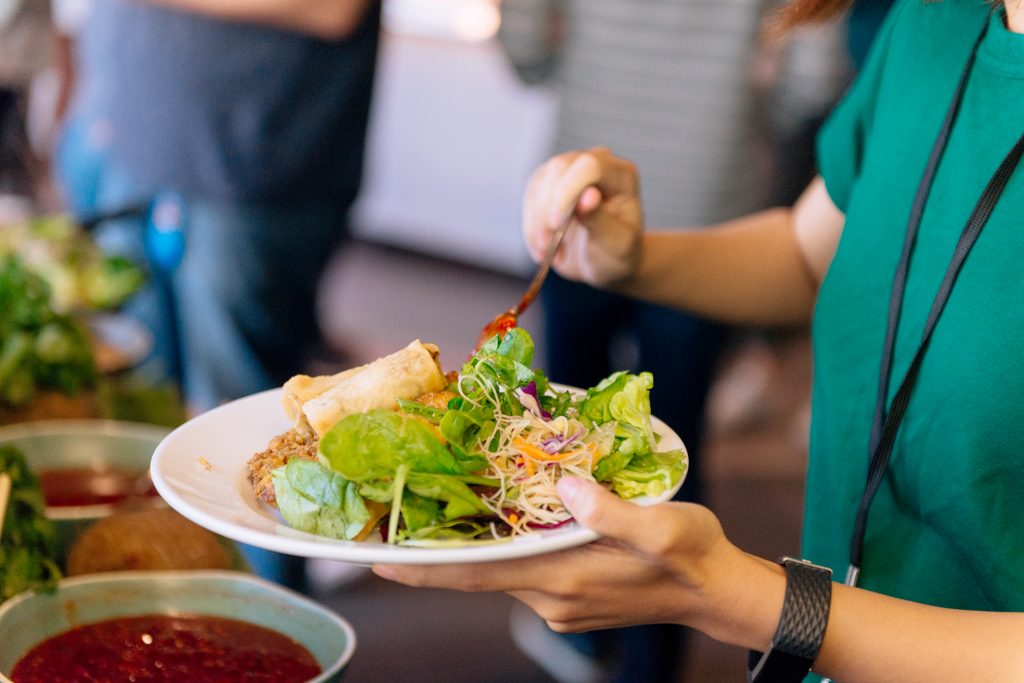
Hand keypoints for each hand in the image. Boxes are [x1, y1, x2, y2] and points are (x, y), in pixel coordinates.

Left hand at [373, 477, 740, 633]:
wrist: (716, 592)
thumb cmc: (692, 555)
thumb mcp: (661, 526)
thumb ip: (609, 510)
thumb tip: (563, 484)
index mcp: (564, 580)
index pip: (477, 576)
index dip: (425, 569)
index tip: (378, 562)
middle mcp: (551, 597)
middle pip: (479, 571)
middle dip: (438, 548)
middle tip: (395, 515)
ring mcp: (559, 600)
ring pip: (501, 567)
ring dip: (473, 542)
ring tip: (443, 502)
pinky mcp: (569, 595)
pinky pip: (523, 568)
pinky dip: (505, 546)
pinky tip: (503, 516)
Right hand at [522, 148, 644, 286]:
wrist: (604, 263)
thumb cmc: (617, 253)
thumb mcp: (614, 244)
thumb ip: (601, 219)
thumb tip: (587, 195)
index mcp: (621, 175)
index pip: (589, 167)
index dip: (567, 190)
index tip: (555, 224)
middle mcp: (596, 163)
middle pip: (558, 168)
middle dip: (546, 209)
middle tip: (547, 246)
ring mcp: (570, 170)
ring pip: (539, 183)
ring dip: (537, 222)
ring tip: (548, 252)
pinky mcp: (549, 183)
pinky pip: (530, 198)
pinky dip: (531, 227)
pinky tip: (543, 247)